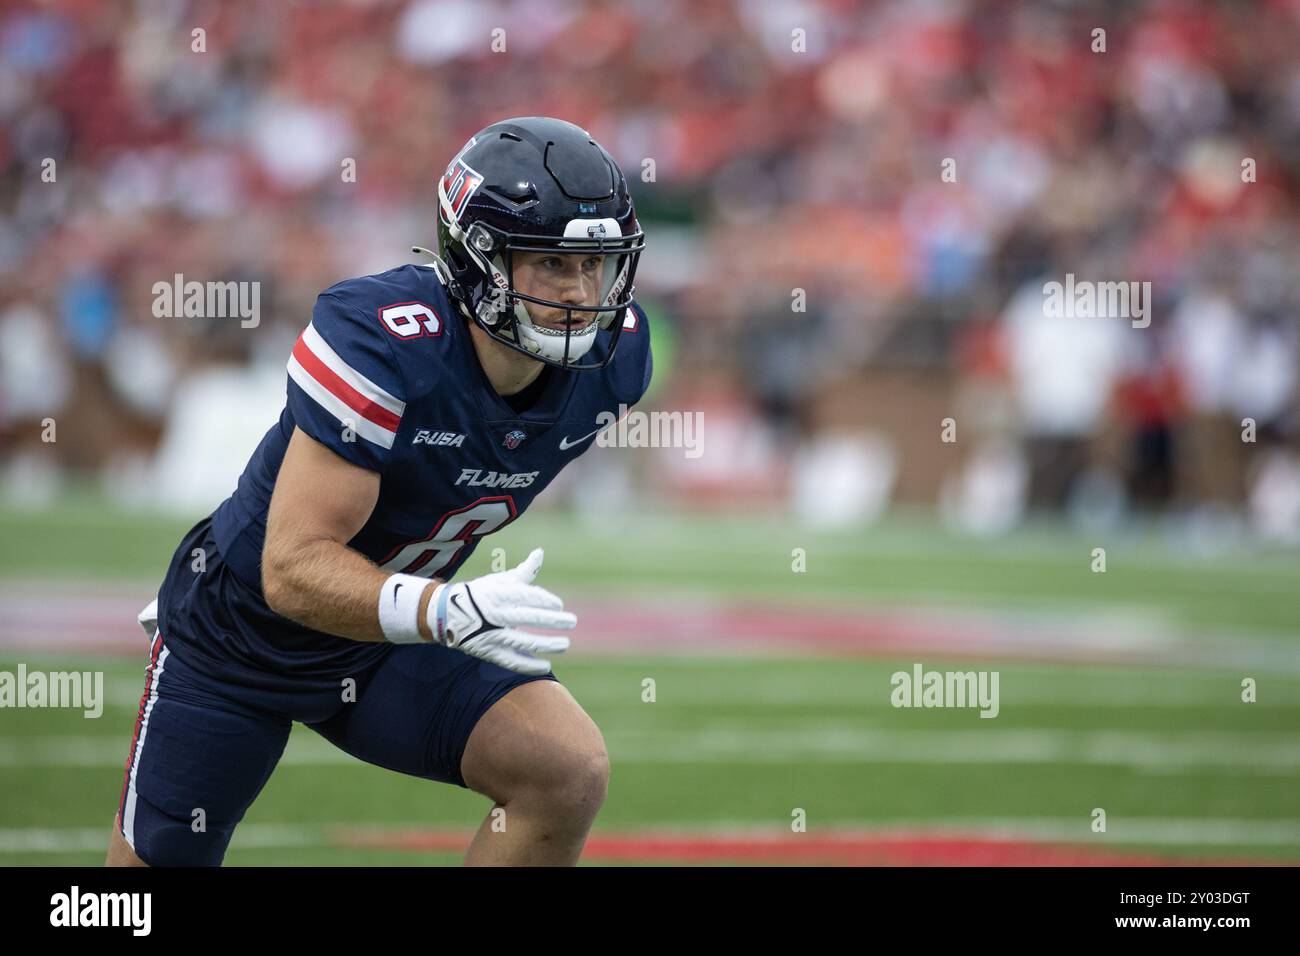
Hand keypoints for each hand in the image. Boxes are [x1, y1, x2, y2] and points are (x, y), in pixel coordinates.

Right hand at [426, 548, 573, 673]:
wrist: (445, 615)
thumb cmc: (479, 594)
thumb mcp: (499, 580)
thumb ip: (523, 571)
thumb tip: (540, 552)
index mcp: (497, 593)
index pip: (524, 595)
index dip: (543, 600)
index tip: (559, 605)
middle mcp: (494, 613)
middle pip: (527, 617)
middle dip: (552, 620)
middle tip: (572, 622)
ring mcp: (490, 634)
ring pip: (521, 641)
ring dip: (546, 644)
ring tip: (565, 643)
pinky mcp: (488, 652)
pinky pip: (511, 660)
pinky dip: (529, 664)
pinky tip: (546, 665)